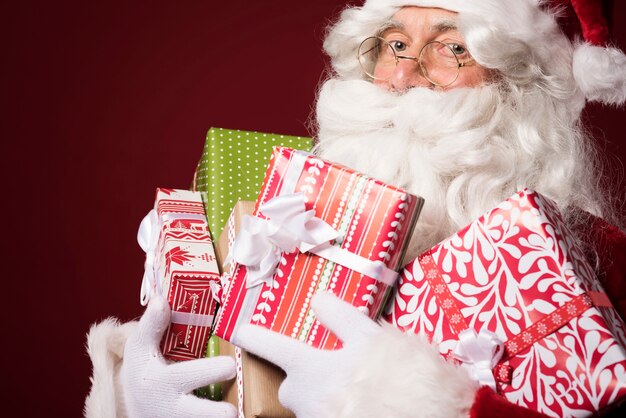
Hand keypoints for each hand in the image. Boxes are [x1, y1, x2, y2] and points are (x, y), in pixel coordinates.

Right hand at [120, 295, 236, 417]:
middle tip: (233, 407)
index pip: (187, 375)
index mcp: (163, 381)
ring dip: (221, 417)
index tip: (229, 366)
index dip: (211, 371)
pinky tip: (238, 414)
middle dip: (220, 412)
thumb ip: (151, 325)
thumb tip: (161, 300)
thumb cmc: (144, 370)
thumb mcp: (139, 348)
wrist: (138, 407)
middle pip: (200, 413)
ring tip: (234, 412)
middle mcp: (174, 407)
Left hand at [235, 292, 379, 417]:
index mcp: (309, 370)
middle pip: (291, 387)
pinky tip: (363, 403)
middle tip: (331, 371)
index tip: (241, 332)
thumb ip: (340, 318)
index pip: (274, 348)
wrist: (412, 412)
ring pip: (311, 406)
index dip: (256, 338)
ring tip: (359, 389)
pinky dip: (339, 409)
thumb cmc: (393, 377)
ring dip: (326, 397)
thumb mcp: (369, 337)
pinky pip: (327, 414)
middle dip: (301, 380)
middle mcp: (305, 400)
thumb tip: (319, 299)